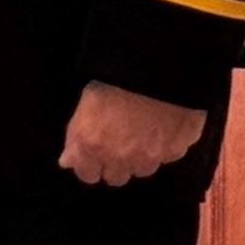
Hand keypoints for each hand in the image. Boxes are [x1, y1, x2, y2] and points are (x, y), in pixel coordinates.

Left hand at [59, 81, 204, 185]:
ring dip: (138, 157)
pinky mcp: (176, 152)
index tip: (90, 152)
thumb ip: (77, 135)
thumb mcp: (86, 100)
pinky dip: (161, 147)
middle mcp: (121, 158)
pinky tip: (160, 125)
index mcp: (93, 144)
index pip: (86, 174)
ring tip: (139, 131)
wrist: (157, 67)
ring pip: (142, 170)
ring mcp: (151, 158)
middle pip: (115, 177)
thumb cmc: (113, 75)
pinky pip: (165, 158)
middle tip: (115, 141)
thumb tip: (67, 160)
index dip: (87, 163)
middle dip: (113, 164)